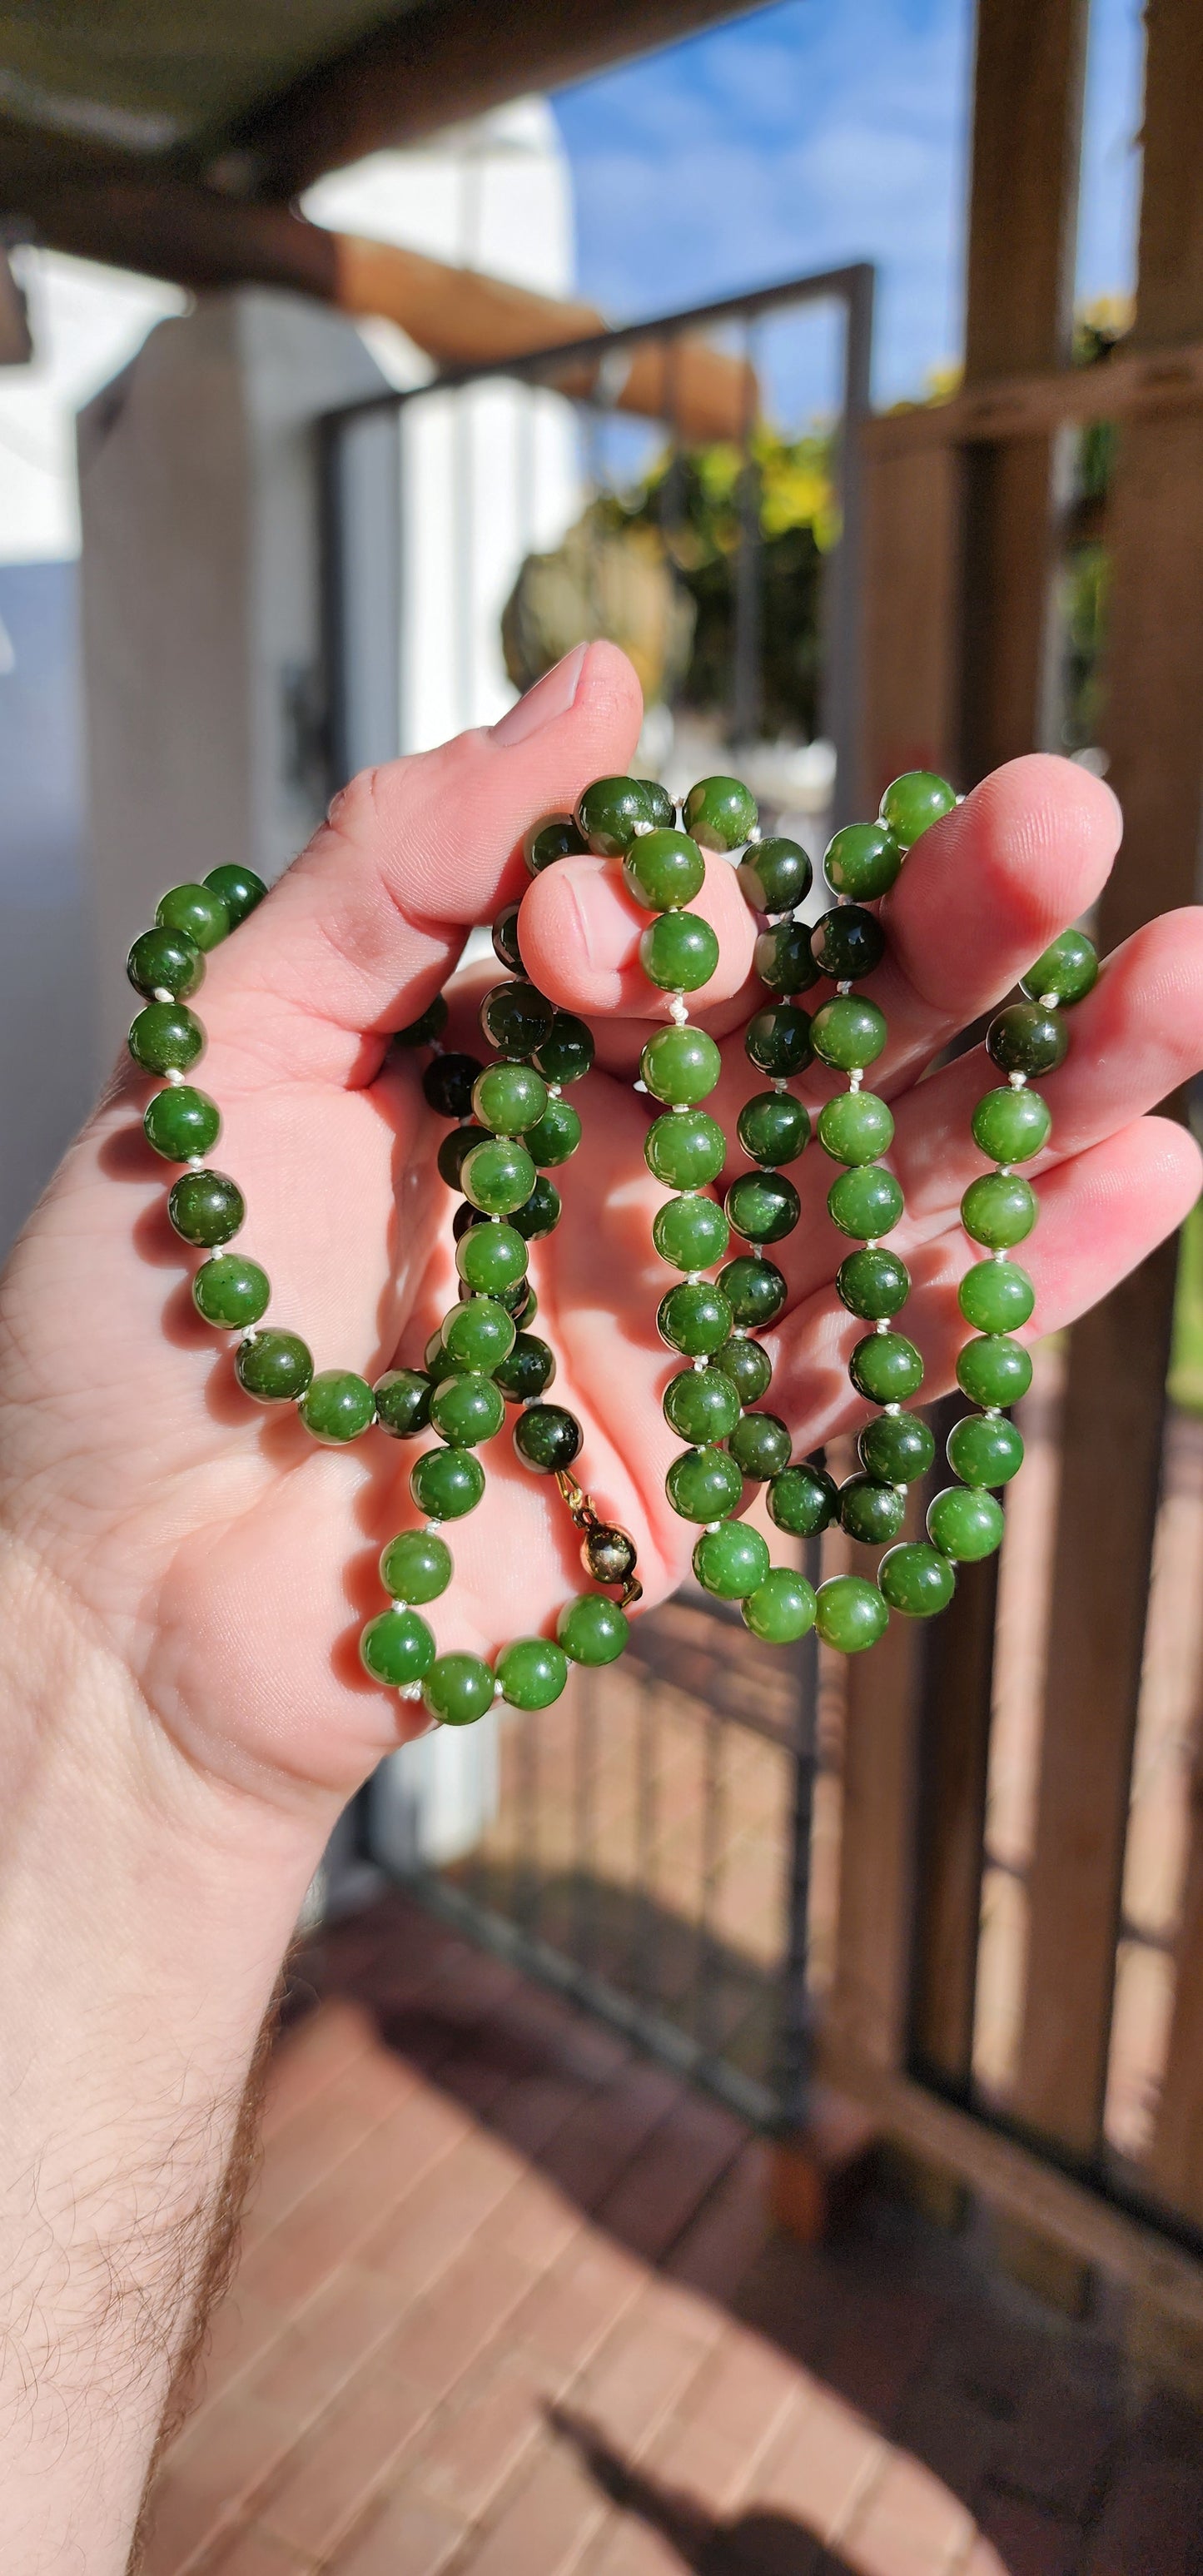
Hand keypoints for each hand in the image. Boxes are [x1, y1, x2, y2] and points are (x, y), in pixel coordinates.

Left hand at [1, 640, 1198, 1833]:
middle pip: (832, 1025)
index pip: (667, 927)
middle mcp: (632, 1157)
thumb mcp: (227, 1047)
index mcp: (521, 1043)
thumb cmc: (135, 1321)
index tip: (597, 942)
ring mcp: (695, 1306)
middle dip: (951, 928)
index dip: (672, 914)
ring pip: (901, 1175)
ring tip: (1190, 971)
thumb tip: (605, 686)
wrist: (123, 1599)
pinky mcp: (731, 1455)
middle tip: (1068, 819)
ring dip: (1052, 1079)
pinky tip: (1156, 1171)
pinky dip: (1026, 1281)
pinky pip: (897, 1362)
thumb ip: (400, 862)